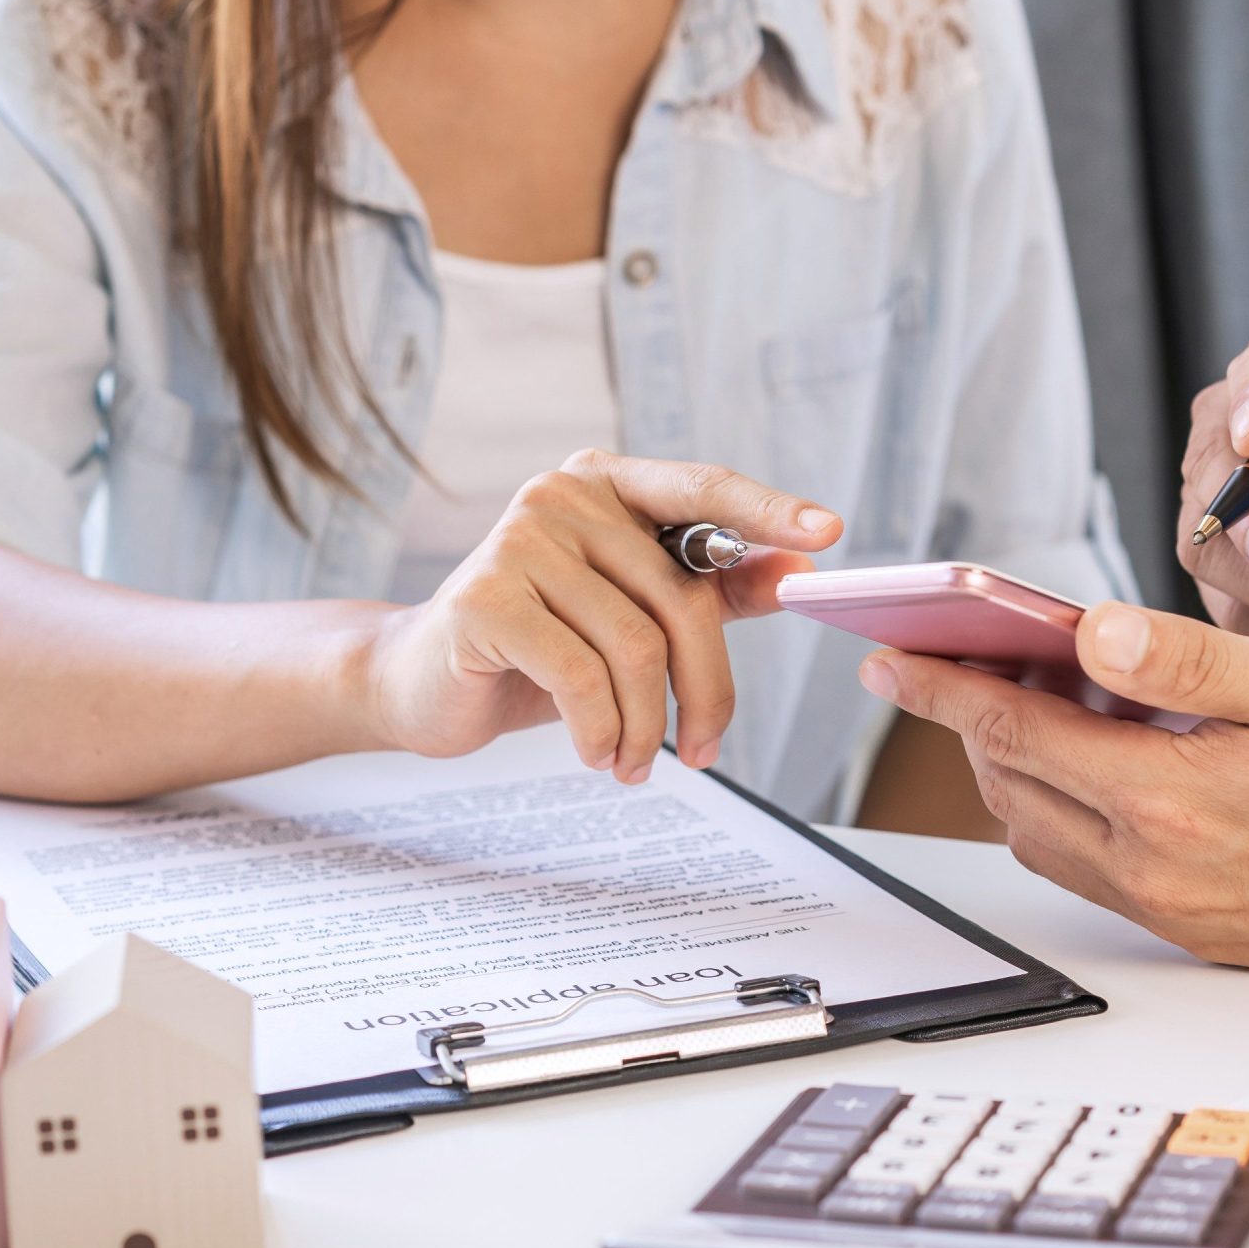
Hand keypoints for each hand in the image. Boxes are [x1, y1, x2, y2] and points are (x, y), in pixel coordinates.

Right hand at [363, 450, 841, 781]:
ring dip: (647, 725)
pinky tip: (596, 754)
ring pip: (635, 646)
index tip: (828, 535)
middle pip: (679, 598)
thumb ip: (711, 588)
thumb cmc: (538, 648)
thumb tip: (797, 573)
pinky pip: (581, 676)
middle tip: (702, 752)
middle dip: (704, 690)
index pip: (702, 487)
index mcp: (607, 484)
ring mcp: (520, 539)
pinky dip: (601, 730)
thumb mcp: (631, 617)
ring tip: (634, 763)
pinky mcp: (486, 597)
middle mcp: (564, 495)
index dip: (767, 509)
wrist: (420, 683)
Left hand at [858, 603, 1248, 979]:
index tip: (890, 657)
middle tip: (959, 661)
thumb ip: (1187, 663)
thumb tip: (1086, 631)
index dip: (944, 688)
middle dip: (971, 722)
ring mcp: (1171, 912)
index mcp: (1173, 800)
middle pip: (1013, 788)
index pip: (1017, 734)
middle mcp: (1156, 871)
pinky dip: (1066, 811)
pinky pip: (1090, 870)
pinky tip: (1100, 764)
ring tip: (1035, 702)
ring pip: (1042, 834)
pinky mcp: (1192, 933)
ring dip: (1018, 769)